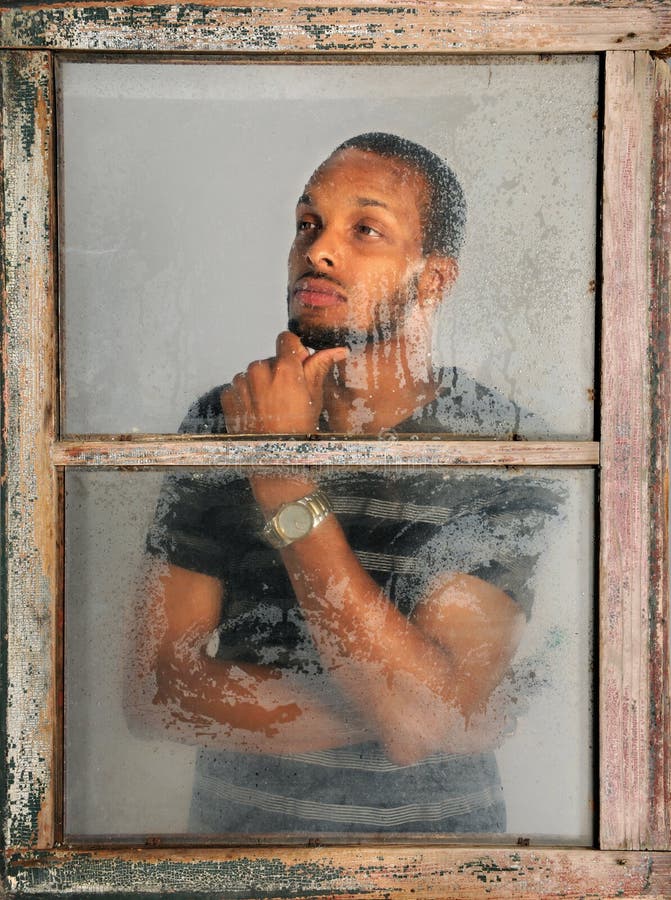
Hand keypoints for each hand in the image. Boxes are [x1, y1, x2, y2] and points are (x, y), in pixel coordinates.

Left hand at [221, 331, 347, 433]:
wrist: (275, 461)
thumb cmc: (297, 432)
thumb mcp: (315, 398)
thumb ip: (320, 368)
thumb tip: (336, 350)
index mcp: (285, 369)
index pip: (286, 339)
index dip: (294, 352)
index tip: (298, 367)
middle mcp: (259, 371)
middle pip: (270, 360)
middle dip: (278, 373)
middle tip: (286, 398)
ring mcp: (241, 384)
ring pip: (253, 373)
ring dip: (261, 385)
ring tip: (271, 408)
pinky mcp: (228, 396)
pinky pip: (238, 387)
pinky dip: (247, 396)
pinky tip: (258, 413)